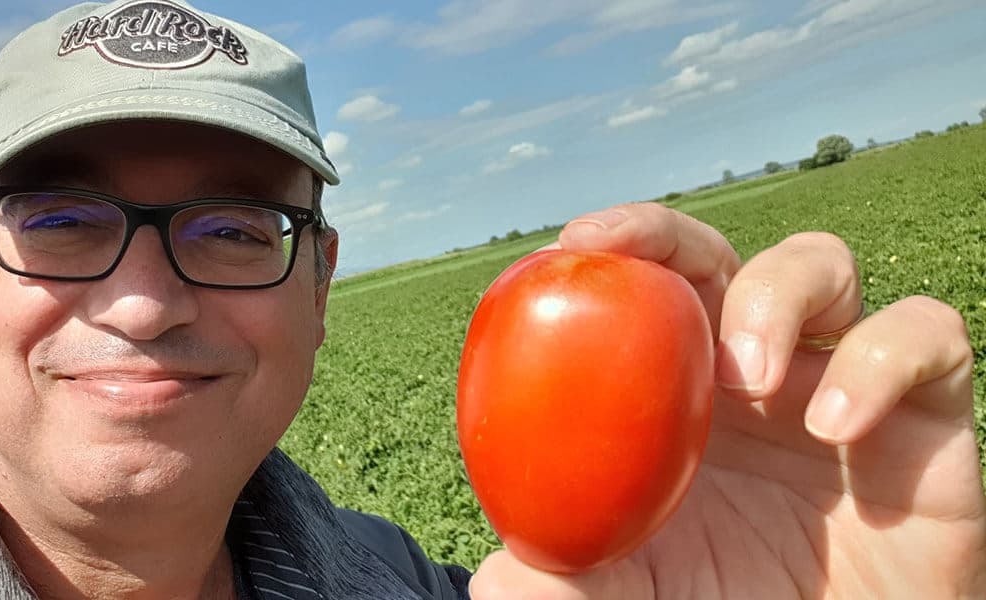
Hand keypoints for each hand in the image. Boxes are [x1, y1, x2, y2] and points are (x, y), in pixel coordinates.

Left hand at [469, 203, 985, 598]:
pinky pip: (925, 335)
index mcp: (674, 394)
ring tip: (750, 376)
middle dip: (672, 237)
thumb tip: (496, 578)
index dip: (615, 247)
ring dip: (776, 293)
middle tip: (633, 263)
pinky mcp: (925, 416)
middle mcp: (752, 372)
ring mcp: (836, 381)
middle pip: (716, 254)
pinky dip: (882, 359)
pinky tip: (835, 423)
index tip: (574, 242)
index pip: (641, 287)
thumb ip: (561, 587)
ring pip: (823, 264)